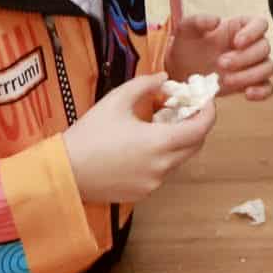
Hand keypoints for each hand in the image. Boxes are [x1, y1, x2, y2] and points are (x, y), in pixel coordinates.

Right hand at [62, 72, 214, 204]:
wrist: (63, 172)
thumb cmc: (89, 134)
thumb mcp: (116, 100)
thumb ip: (145, 85)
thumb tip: (165, 79)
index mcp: (160, 143)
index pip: (202, 128)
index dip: (209, 112)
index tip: (205, 100)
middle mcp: (162, 166)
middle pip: (195, 145)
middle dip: (195, 126)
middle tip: (183, 110)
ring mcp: (153, 183)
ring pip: (179, 160)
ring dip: (177, 142)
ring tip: (158, 126)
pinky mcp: (142, 194)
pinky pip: (162, 173)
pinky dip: (161, 158)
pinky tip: (142, 147)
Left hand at [163, 0, 272, 100]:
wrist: (181, 72)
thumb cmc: (187, 47)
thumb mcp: (186, 30)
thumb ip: (198, 21)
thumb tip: (215, 20)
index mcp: (240, 27)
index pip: (260, 24)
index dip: (253, 32)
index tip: (237, 42)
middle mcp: (251, 45)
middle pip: (264, 48)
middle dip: (244, 58)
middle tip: (221, 63)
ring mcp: (252, 65)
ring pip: (267, 68)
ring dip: (249, 75)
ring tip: (226, 80)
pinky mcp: (251, 84)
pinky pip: (267, 88)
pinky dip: (261, 92)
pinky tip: (247, 94)